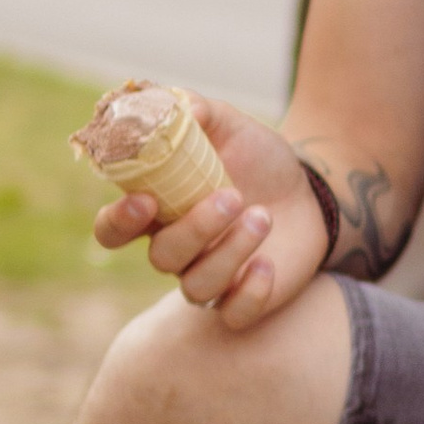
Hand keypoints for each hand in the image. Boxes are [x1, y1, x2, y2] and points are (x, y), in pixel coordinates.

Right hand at [93, 96, 327, 329]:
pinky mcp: (242, 300)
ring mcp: (208, 277)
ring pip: (197, 285)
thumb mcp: (232, 125)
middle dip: (195, 228)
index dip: (118, 222)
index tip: (145, 200)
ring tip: (263, 216)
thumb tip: (183, 108)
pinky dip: (249, 294)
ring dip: (230, 251)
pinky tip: (268, 265)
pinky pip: (232, 315)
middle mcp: (177, 248)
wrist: (311, 190)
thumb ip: (201, 111)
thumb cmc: (258, 158)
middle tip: (232, 196)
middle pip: (161, 256)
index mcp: (159, 209)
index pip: (112, 230)